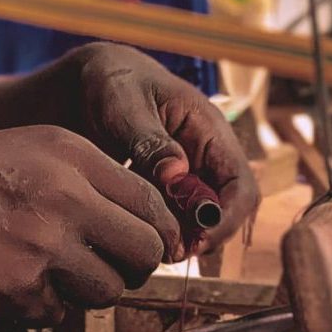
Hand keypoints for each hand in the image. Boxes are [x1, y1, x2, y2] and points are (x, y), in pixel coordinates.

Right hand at [0, 126, 182, 324]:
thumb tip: (137, 219)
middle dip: (132, 266)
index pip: (151, 202)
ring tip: (46, 271)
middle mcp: (64, 195)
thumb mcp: (21, 148)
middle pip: (145, 252)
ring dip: (85, 290)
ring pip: (107, 290)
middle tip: (107, 266)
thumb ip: (81, 177)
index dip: (155, 231)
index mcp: (68, 153)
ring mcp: (43, 245)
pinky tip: (8, 280)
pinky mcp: (18, 290)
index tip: (144, 245)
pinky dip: (42, 306)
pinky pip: (59, 313)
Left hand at [63, 43, 259, 251]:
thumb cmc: (113, 81)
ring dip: (181, 237)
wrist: (90, 80)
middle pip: (226, 211)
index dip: (226, 219)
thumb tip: (176, 174)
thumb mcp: (125, 105)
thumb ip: (150, 139)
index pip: (241, 186)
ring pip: (200, 220)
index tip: (196, 240)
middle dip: (203, 236)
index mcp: (210, 131)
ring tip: (149, 245)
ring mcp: (188, 174)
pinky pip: (175, 217)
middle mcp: (207, 157)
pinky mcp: (166, 186)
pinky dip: (161, 230)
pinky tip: (136, 233)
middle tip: (167, 252)